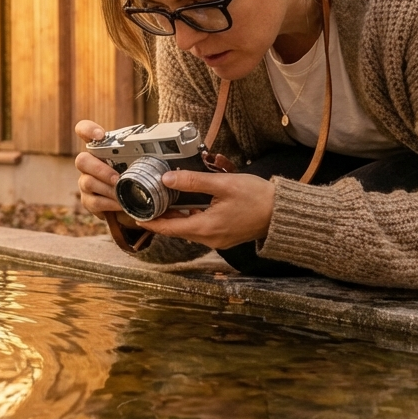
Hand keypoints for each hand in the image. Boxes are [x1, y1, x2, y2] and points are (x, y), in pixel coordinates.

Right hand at [73, 119, 141, 228]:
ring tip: (123, 194)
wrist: (130, 202)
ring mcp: (85, 182)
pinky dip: (110, 204)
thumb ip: (143, 153)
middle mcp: (88, 164)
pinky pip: (94, 202)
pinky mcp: (88, 200)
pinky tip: (121, 204)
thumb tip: (163, 146)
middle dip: (100, 170)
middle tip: (118, 178)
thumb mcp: (138, 163)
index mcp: (99, 149)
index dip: (88, 130)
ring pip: (87, 183)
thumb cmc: (134, 177)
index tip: (100, 135)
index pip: (84, 130)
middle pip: (82, 160)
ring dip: (108, 189)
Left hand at [137, 170, 275, 249]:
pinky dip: (192, 218)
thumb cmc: (257, 197)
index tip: (135, 216)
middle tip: (149, 202)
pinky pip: (202, 228)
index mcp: (205, 228)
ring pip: (189, 229)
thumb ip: (193, 181)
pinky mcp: (225, 236)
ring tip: (166, 201)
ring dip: (178, 217)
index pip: (169, 228)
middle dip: (162, 217)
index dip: (150, 222)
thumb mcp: (222, 184)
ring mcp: (218, 240)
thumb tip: (167, 179)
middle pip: (177, 229)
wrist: (282, 212)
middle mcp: (209, 238)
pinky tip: (191, 205)